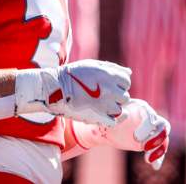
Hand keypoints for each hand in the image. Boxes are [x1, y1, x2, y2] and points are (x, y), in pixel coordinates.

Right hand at [15, 59, 131, 126]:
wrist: (56, 89)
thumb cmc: (74, 74)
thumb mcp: (93, 65)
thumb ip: (113, 68)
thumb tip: (129, 73)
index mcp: (109, 75)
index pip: (126, 81)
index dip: (119, 83)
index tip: (110, 84)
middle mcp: (110, 90)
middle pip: (124, 96)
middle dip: (117, 95)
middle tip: (104, 95)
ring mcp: (105, 105)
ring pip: (120, 109)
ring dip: (113, 107)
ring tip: (100, 104)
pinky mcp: (98, 118)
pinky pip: (114, 121)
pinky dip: (112, 119)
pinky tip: (106, 115)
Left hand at [71, 99, 170, 169]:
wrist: (107, 129)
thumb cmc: (107, 118)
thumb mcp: (108, 117)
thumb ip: (115, 117)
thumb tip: (120, 116)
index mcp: (140, 107)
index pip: (151, 115)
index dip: (147, 127)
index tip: (137, 138)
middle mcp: (149, 117)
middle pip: (163, 125)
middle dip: (157, 137)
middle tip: (145, 148)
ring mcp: (151, 130)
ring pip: (163, 138)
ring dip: (159, 149)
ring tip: (148, 159)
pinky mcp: (151, 141)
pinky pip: (159, 149)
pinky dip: (158, 157)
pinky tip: (155, 166)